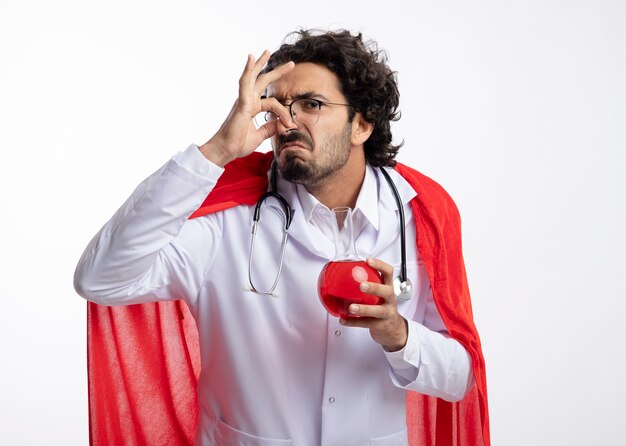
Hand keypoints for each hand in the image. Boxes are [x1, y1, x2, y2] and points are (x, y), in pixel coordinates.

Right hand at [199, 50, 295, 166]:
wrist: (225, 151)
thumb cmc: (237, 144)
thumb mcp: (259, 136)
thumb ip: (269, 128)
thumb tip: (280, 123)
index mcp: (252, 108)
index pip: (273, 103)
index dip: (285, 113)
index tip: (291, 124)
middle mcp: (247, 101)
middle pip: (262, 81)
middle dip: (277, 72)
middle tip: (292, 64)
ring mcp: (243, 100)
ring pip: (253, 77)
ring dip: (261, 64)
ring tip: (268, 51)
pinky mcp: (241, 103)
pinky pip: (245, 83)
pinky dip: (248, 70)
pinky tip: (251, 58)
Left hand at [339, 257, 407, 351]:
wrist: (394, 329)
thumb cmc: (383, 307)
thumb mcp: (379, 294)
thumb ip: (366, 284)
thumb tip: (342, 275)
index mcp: (388, 288)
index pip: (388, 273)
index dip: (380, 265)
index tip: (368, 260)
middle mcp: (390, 299)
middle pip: (387, 291)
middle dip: (374, 287)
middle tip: (361, 285)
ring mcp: (387, 312)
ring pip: (378, 310)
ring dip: (363, 309)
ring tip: (351, 308)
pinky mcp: (382, 325)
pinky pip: (367, 324)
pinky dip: (353, 322)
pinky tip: (344, 320)